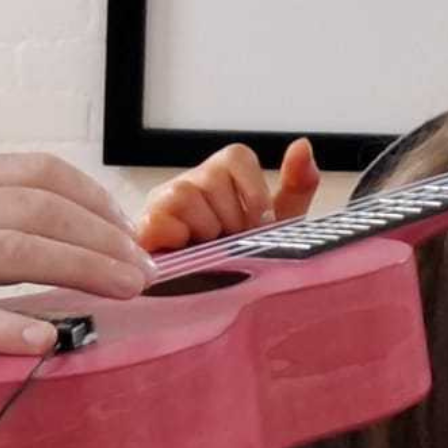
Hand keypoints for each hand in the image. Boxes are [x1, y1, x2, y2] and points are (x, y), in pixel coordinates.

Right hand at [137, 138, 319, 251]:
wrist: (211, 302)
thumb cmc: (241, 259)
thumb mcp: (278, 226)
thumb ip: (297, 186)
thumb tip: (303, 145)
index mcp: (221, 179)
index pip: (237, 156)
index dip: (254, 192)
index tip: (260, 224)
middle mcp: (190, 184)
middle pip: (214, 178)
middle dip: (232, 220)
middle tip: (230, 245)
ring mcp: (163, 203)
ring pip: (187, 195)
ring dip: (206, 231)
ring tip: (207, 252)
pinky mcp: (144, 228)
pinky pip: (160, 219)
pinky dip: (178, 240)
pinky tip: (187, 256)